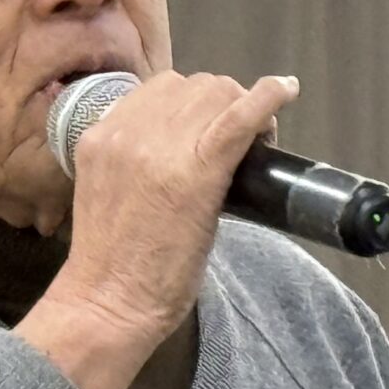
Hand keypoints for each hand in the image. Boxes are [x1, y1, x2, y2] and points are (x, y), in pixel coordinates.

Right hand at [19, 71, 297, 388]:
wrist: (107, 303)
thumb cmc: (110, 265)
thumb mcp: (108, 191)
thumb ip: (132, 160)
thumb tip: (179, 146)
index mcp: (101, 134)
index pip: (160, 90)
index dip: (194, 103)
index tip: (209, 127)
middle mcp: (127, 131)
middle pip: (193, 86)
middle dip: (223, 102)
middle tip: (242, 139)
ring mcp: (160, 148)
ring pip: (218, 93)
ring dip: (243, 106)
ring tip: (257, 140)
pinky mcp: (197, 172)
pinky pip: (240, 116)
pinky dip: (269, 97)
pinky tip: (286, 92)